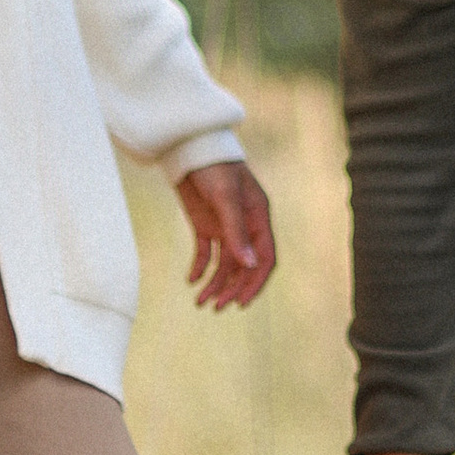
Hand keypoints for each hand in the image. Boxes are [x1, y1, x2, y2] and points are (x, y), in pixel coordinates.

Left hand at [176, 160, 275, 311]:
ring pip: (224, 263)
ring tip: (200, 302)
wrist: (189, 146)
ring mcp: (225, 226)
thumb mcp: (225, 198)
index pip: (264, 259)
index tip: (241, 303)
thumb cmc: (214, 167)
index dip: (255, 282)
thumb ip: (236, 231)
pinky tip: (191, 280)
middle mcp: (245, 226)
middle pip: (244, 266)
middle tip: (217, 307)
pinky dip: (199, 267)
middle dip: (232, 288)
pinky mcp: (205, 224)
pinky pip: (205, 253)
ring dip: (214, 283)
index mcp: (258, 218)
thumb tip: (249, 266)